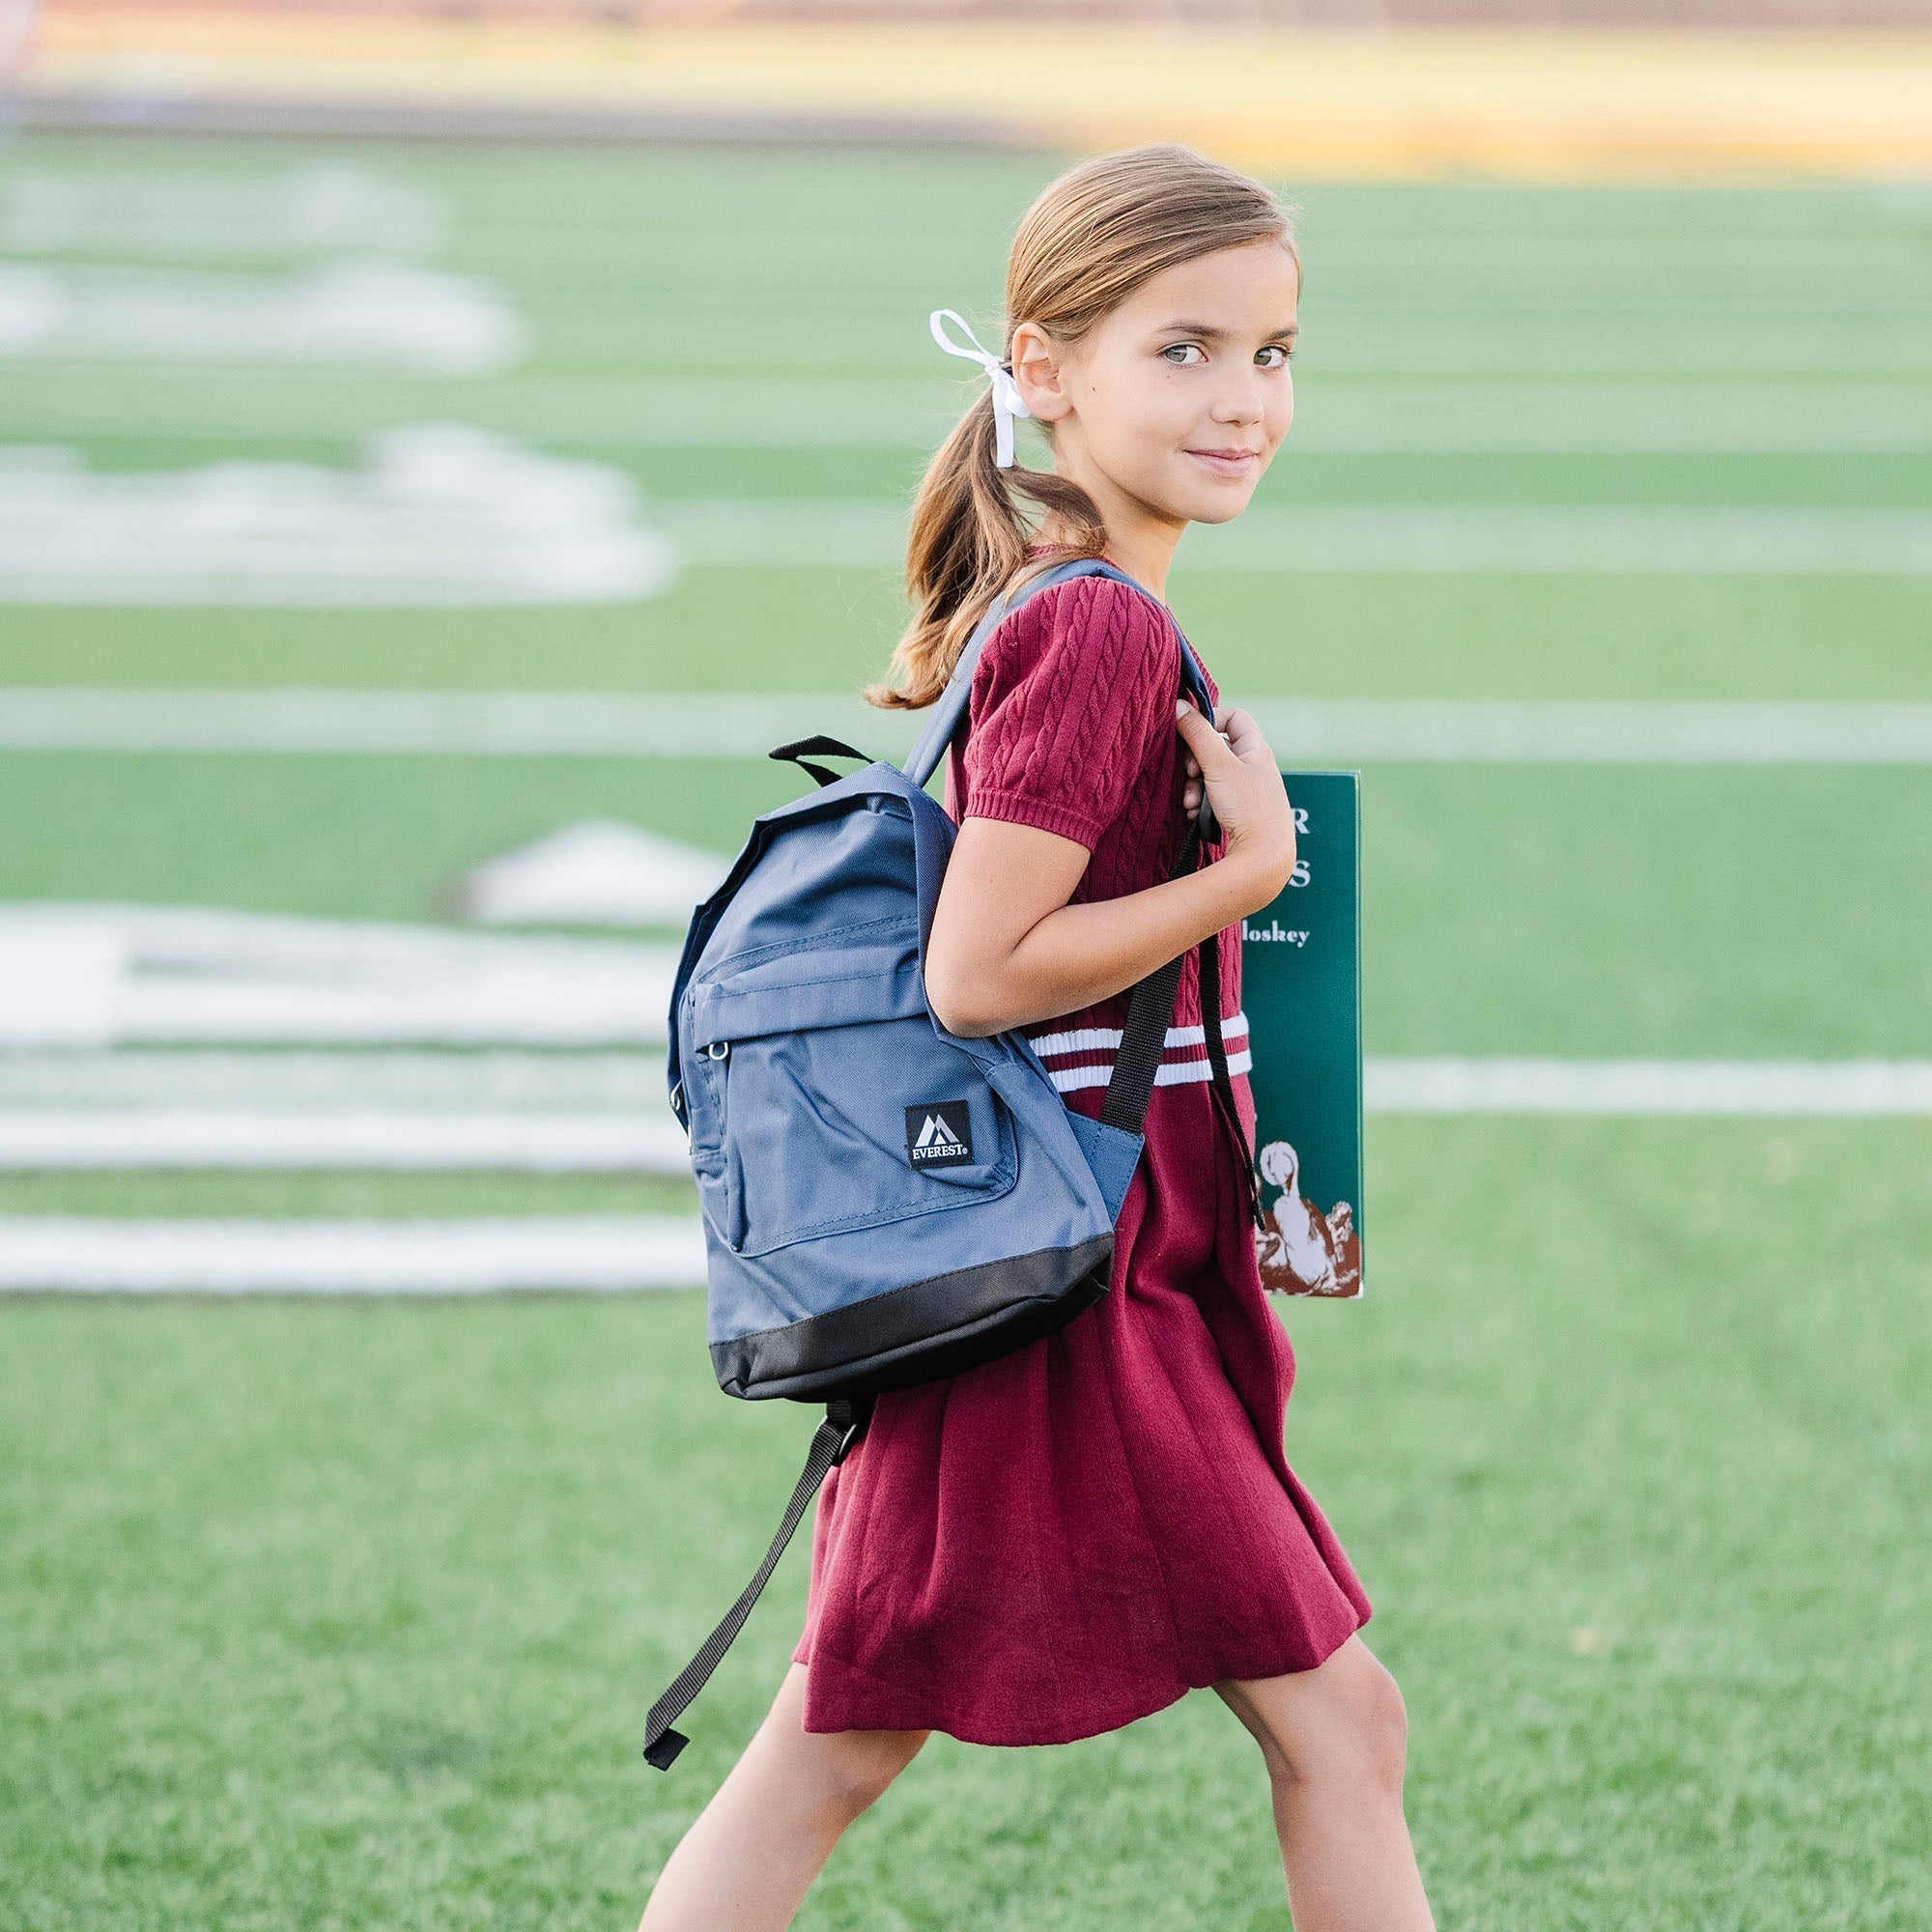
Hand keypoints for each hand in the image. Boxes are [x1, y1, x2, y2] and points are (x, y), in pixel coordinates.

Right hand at [1175, 698, 1296, 902]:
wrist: (1264, 858)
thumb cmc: (1248, 808)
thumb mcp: (1218, 765)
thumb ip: (1197, 733)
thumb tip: (1179, 705)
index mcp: (1256, 749)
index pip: (1234, 717)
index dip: (1210, 718)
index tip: (1190, 732)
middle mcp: (1255, 767)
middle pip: (1217, 748)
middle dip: (1195, 760)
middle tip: (1189, 772)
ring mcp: (1248, 790)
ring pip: (1211, 775)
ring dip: (1194, 785)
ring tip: (1190, 801)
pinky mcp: (1240, 812)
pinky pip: (1213, 797)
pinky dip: (1200, 802)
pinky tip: (1195, 814)